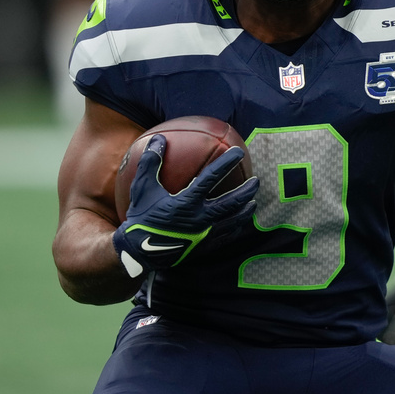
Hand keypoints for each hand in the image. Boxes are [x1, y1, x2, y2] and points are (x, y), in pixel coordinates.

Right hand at [112, 134, 258, 277]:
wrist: (138, 253)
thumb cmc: (141, 217)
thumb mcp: (143, 188)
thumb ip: (151, 163)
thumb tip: (158, 139)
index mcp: (186, 202)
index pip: (212, 177)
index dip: (226, 163)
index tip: (238, 152)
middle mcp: (200, 219)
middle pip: (232, 202)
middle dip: (246, 191)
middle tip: (256, 181)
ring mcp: (204, 235)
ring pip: (233, 221)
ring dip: (246, 211)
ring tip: (253, 202)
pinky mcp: (205, 247)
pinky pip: (226, 237)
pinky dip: (236, 228)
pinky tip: (239, 223)